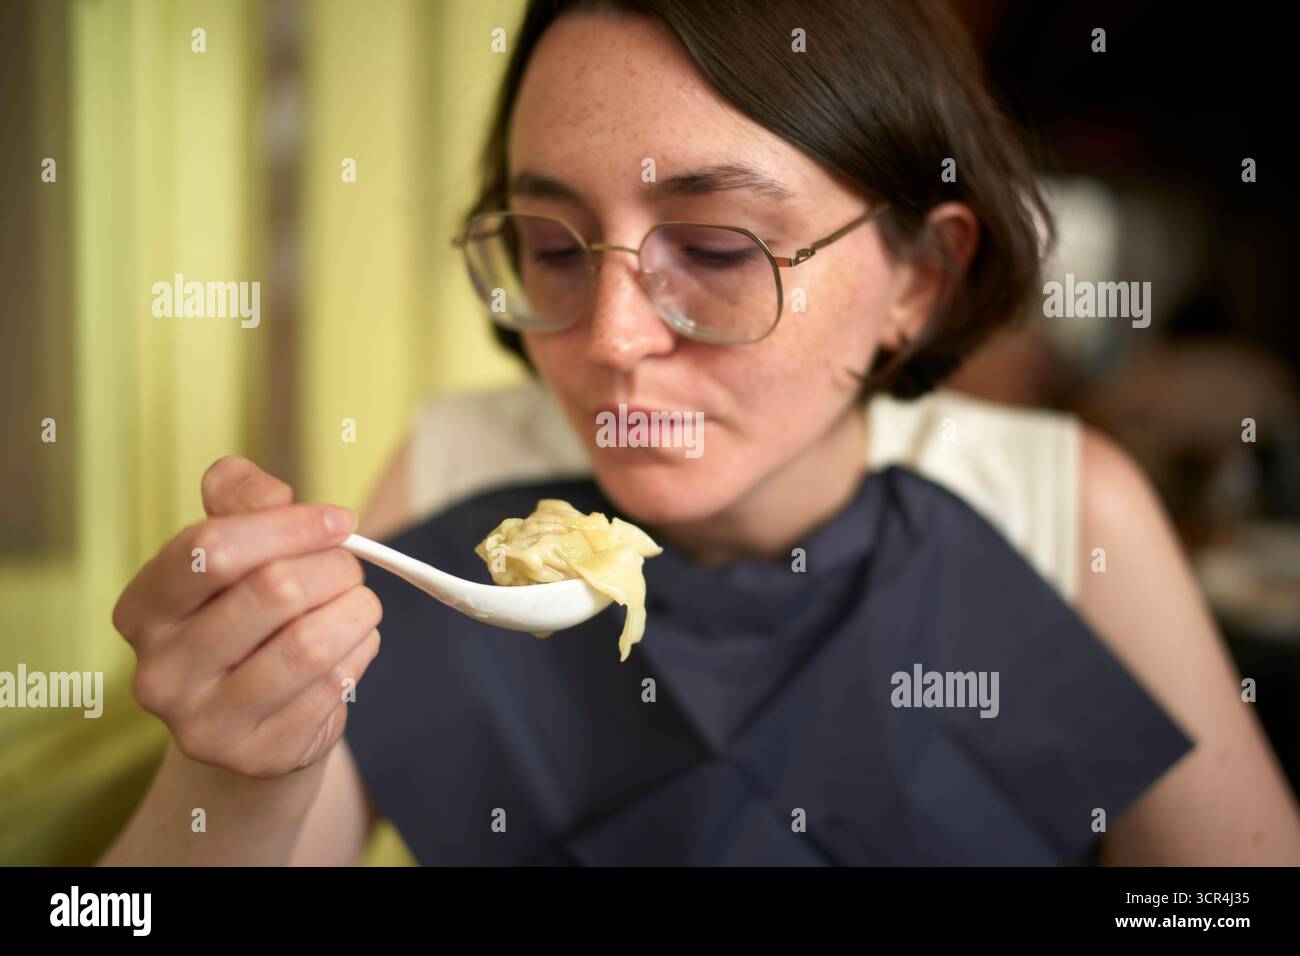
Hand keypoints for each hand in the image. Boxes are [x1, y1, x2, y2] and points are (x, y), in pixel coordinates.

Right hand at [112, 457, 381, 778]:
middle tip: (350, 569)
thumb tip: (272, 494)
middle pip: (274, 590)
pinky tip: (352, 648)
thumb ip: (242, 501)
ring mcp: (203, 723)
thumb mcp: (235, 550)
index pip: (211, 547)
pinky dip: (359, 654)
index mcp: (144, 608)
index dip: (290, 525)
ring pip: (310, 644)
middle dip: (333, 568)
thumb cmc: (246, 615)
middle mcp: (159, 671)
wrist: (253, 718)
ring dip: (355, 611)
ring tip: (360, 604)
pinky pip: (332, 687)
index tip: (341, 520)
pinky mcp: (256, 756)